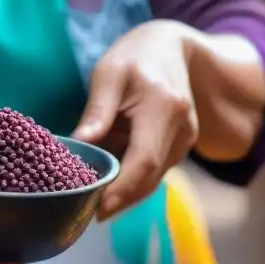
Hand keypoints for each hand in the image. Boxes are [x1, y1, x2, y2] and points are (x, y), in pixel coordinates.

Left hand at [72, 20, 197, 220]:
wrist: (171, 48)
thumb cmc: (135, 57)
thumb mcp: (109, 75)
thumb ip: (97, 111)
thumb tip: (79, 144)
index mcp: (164, 108)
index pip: (144, 160)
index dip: (122, 190)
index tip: (98, 210)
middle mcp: (182, 129)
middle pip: (150, 178)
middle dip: (119, 200)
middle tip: (85, 214)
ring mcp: (185, 140)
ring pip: (153, 179)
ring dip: (125, 194)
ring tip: (92, 204)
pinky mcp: (181, 146)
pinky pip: (155, 172)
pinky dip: (133, 183)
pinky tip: (109, 187)